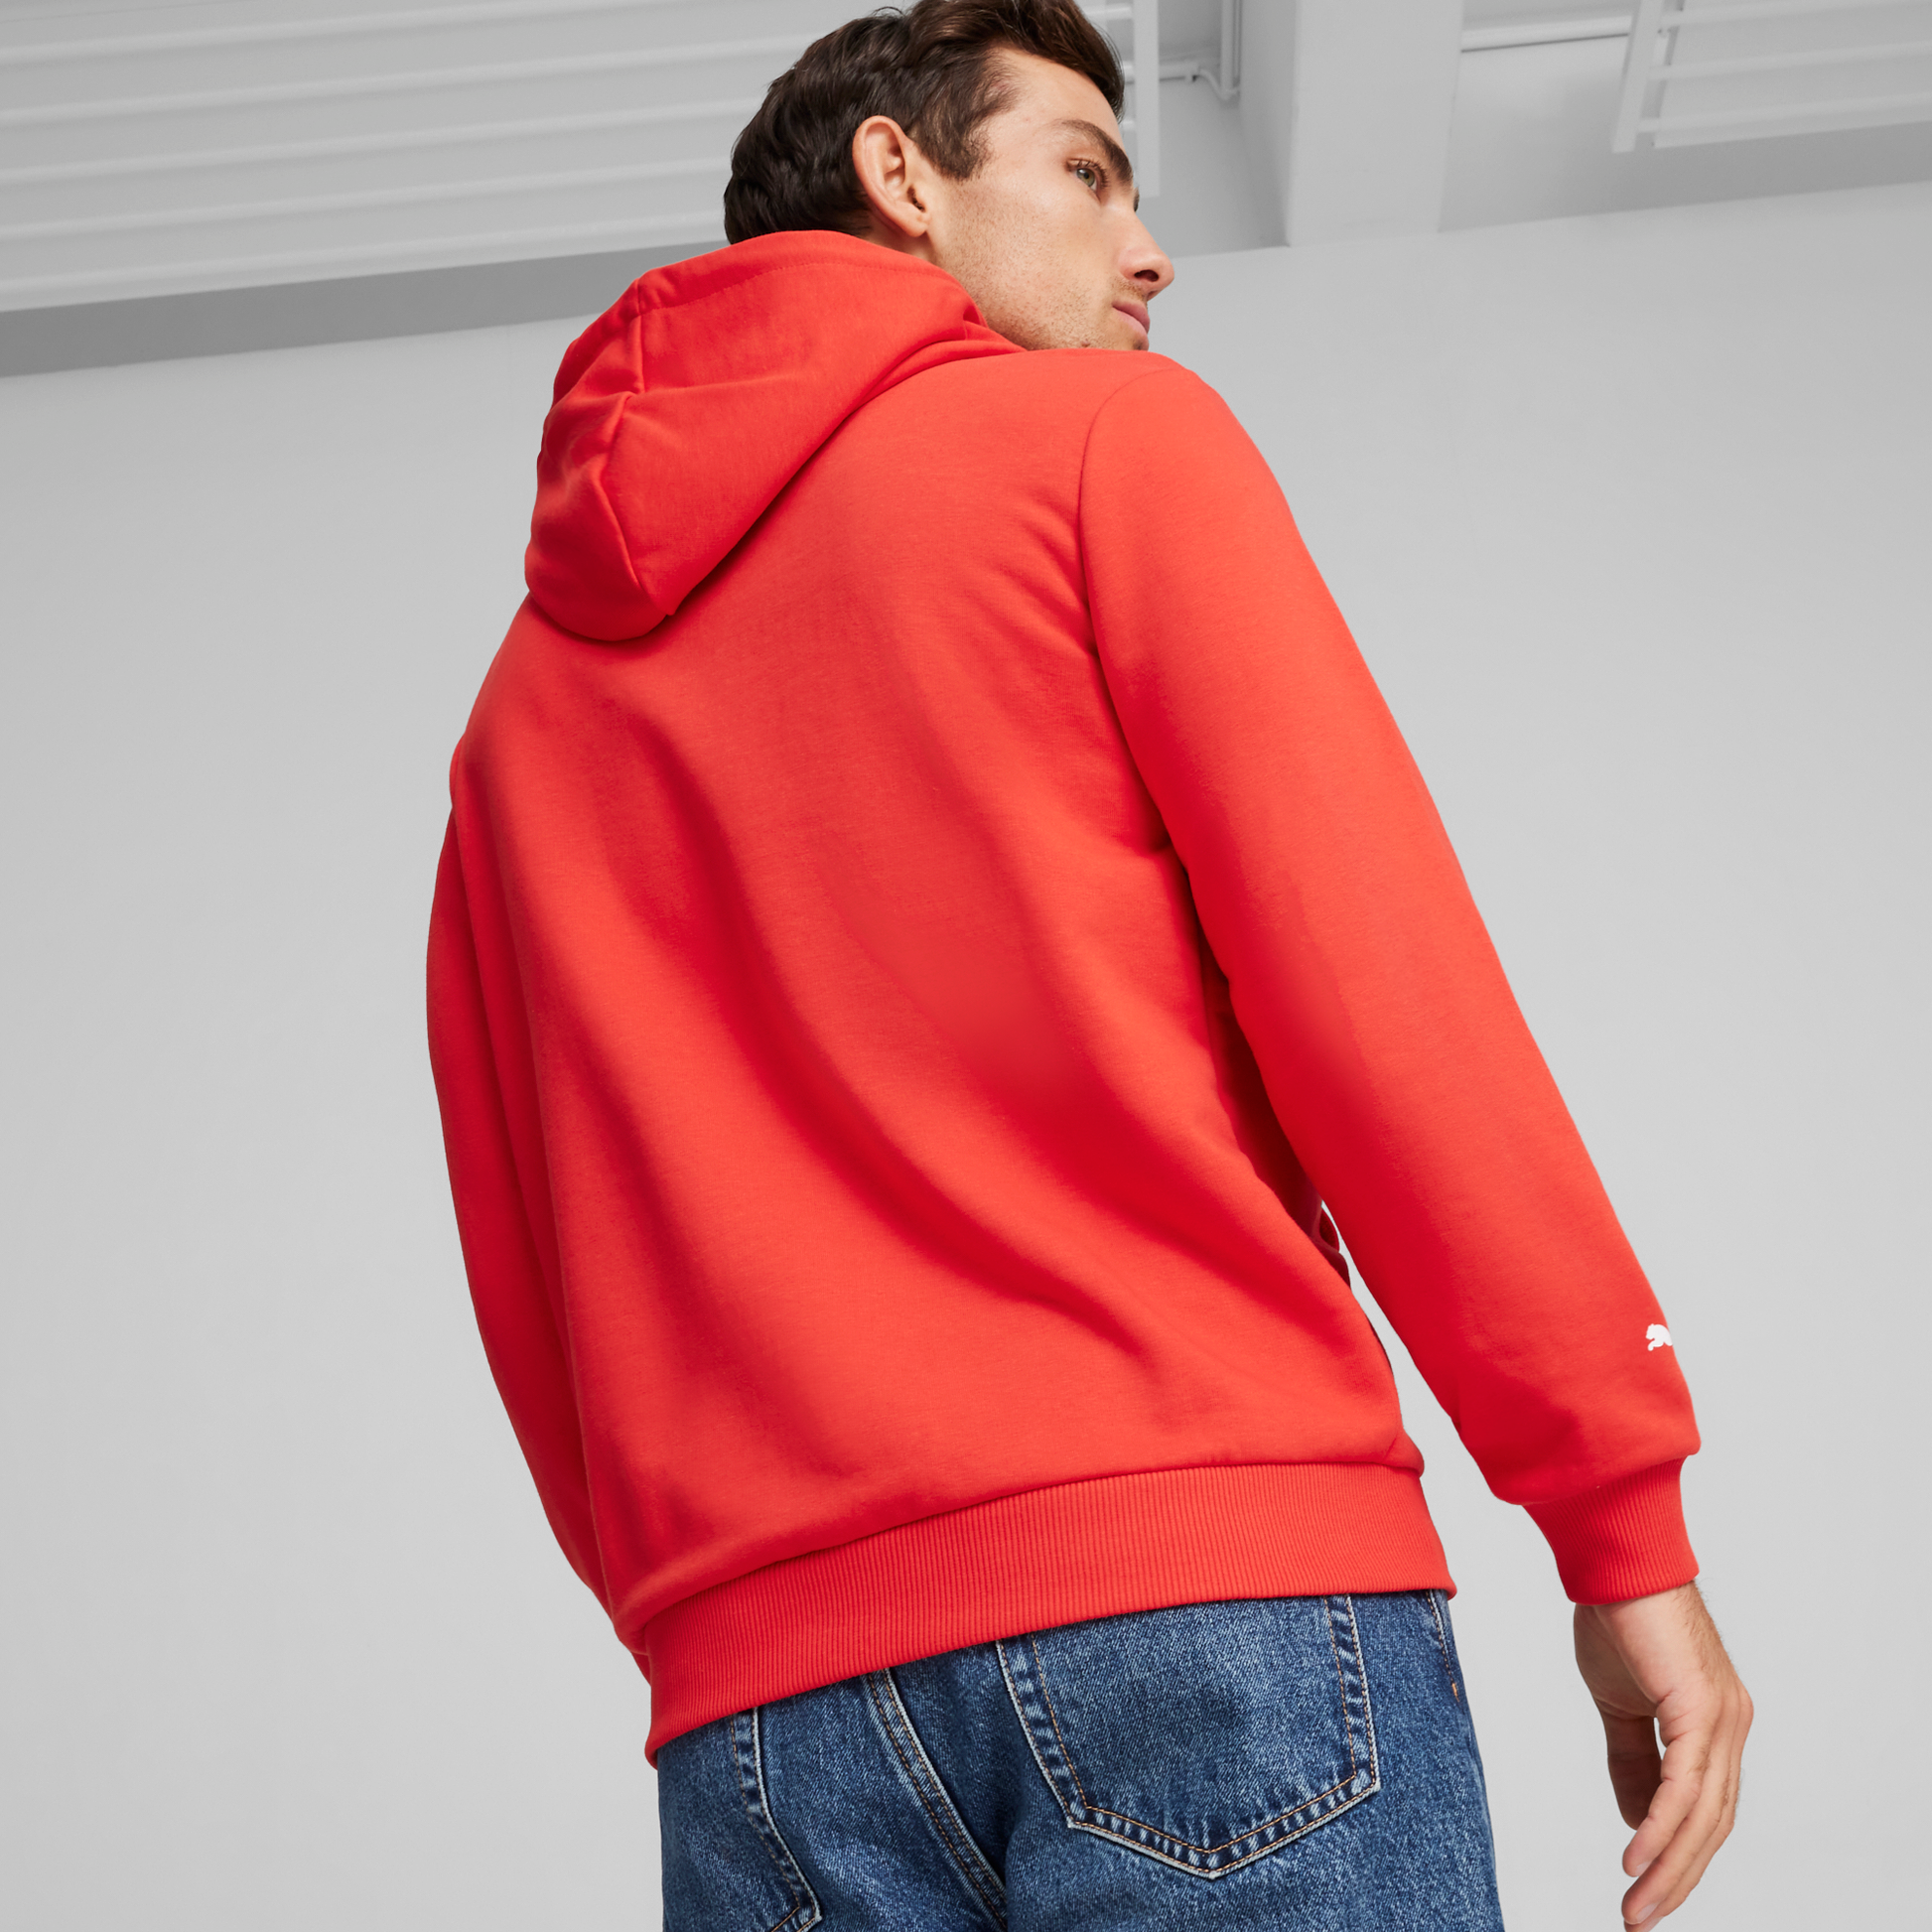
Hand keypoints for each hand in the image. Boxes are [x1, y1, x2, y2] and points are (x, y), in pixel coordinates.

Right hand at [1573, 1582, 1751, 1924]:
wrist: (1613, 1562)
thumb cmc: (1617, 1617)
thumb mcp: (1619, 1702)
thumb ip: (1631, 1758)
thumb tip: (1637, 1818)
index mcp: (1715, 1724)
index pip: (1707, 1809)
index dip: (1680, 1855)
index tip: (1648, 1890)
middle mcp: (1729, 1726)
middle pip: (1712, 1825)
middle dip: (1677, 1878)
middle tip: (1640, 1917)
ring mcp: (1720, 1719)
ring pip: (1702, 1816)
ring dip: (1668, 1868)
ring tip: (1636, 1905)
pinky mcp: (1699, 1710)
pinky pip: (1682, 1787)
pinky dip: (1660, 1829)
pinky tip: (1637, 1858)